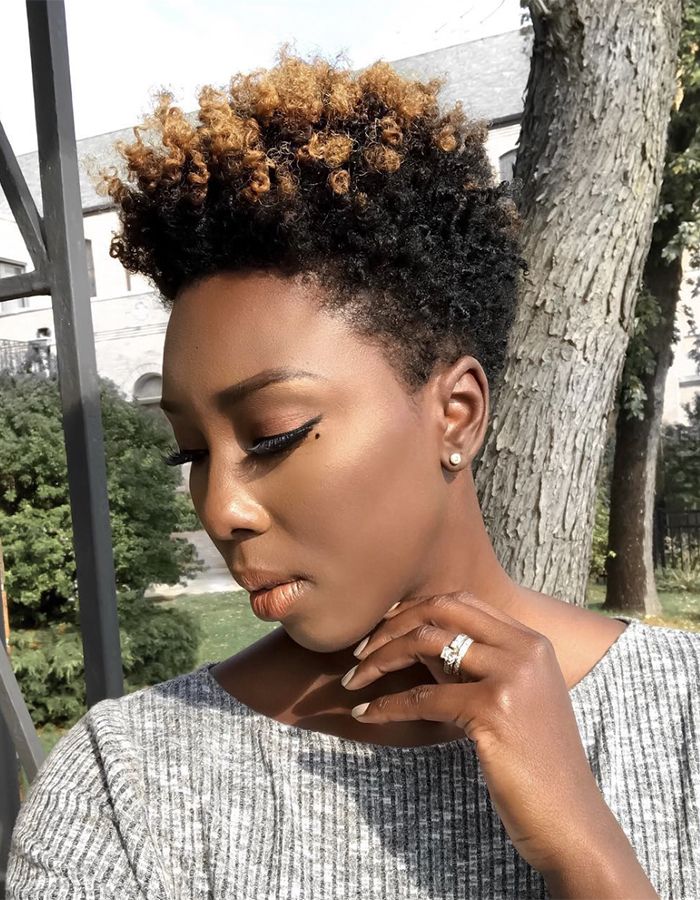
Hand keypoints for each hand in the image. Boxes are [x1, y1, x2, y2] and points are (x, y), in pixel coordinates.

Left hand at [341, 591, 620, 876]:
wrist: (570, 819)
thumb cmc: (533, 764)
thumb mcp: (509, 699)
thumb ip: (470, 666)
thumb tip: (413, 641)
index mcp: (531, 641)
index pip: (461, 600)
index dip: (414, 609)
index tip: (382, 629)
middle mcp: (525, 648)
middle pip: (442, 609)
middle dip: (392, 625)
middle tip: (360, 651)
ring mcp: (512, 676)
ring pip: (427, 643)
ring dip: (381, 659)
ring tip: (354, 679)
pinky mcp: (494, 709)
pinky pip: (423, 697)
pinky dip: (387, 705)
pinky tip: (366, 714)